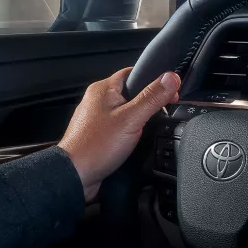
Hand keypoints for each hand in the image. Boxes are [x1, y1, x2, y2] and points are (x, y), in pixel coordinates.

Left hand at [58, 68, 180, 200]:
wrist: (75, 175)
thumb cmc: (96, 146)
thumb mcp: (132, 119)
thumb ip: (152, 97)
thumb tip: (171, 78)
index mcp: (104, 88)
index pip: (134, 72)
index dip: (155, 79)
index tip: (170, 92)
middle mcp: (97, 99)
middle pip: (131, 91)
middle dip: (148, 101)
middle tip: (160, 112)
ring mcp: (96, 116)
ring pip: (126, 109)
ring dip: (139, 117)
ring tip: (147, 127)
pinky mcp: (98, 132)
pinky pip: (119, 124)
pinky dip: (130, 129)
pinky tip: (134, 139)